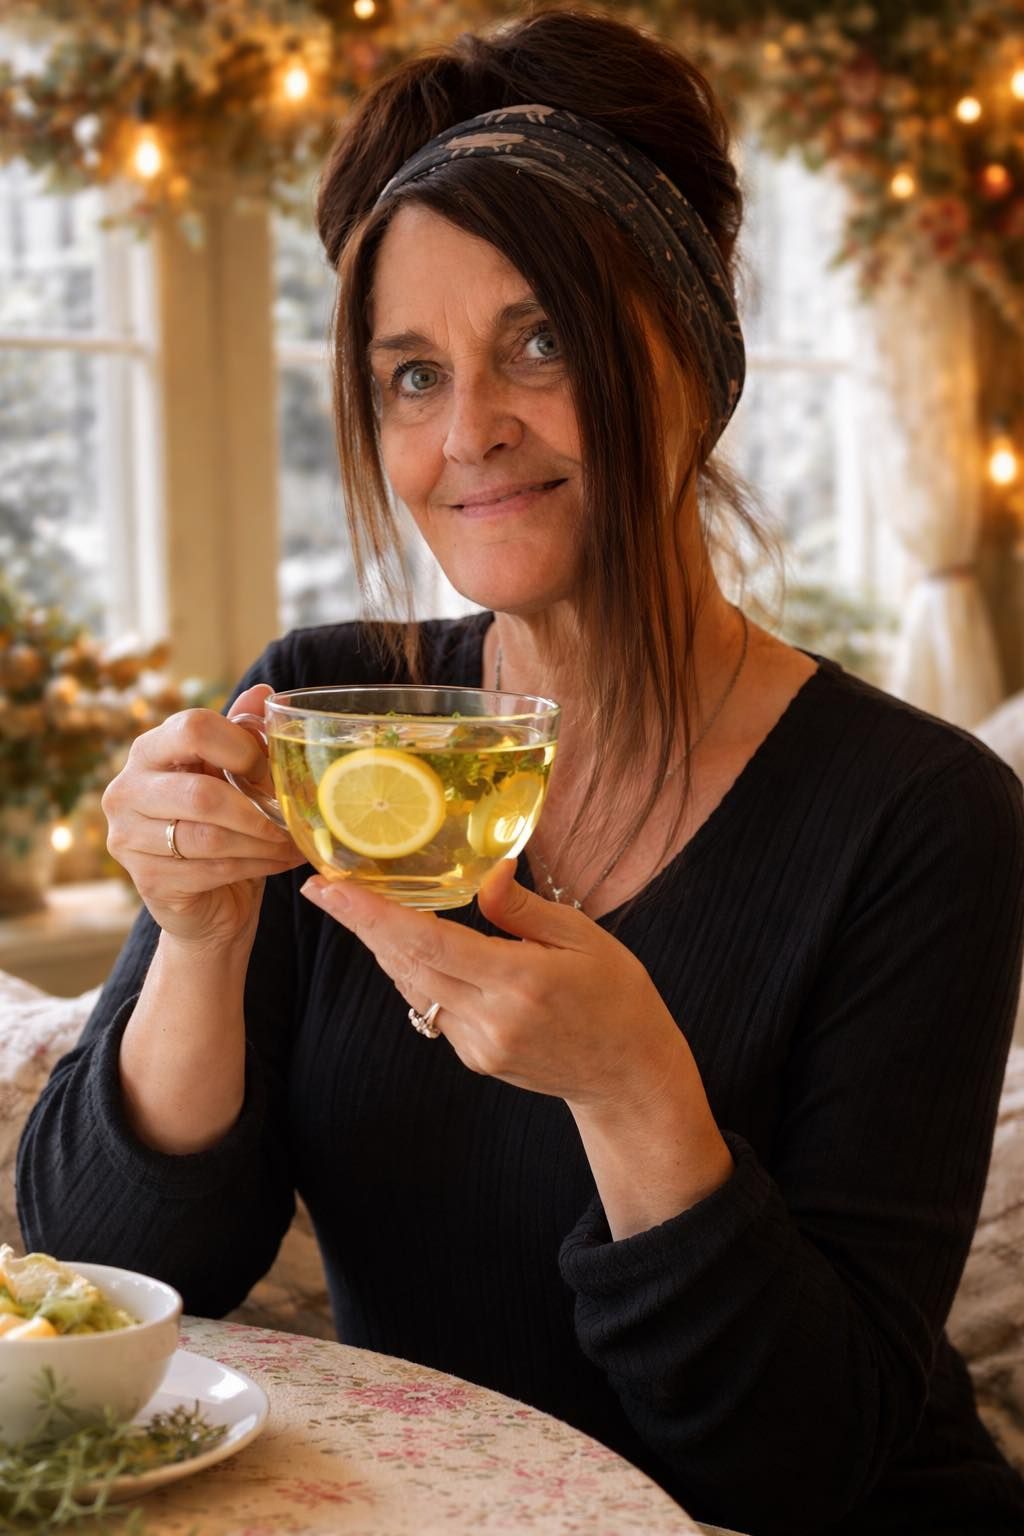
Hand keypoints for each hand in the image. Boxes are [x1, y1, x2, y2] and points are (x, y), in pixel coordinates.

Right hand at [102, 683, 306, 950]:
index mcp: (150, 751)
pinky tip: (281, 861)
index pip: (193, 728)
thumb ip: (243, 735)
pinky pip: (212, 870)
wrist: (208, 899)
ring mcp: (129, 838)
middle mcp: (127, 790)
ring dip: (263, 841)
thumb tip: (267, 693)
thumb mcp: (233, 776)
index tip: (273, 770)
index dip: (242, 747)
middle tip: (293, 816)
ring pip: (210, 837)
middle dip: (258, 808)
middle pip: (201, 793)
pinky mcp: (147, 880)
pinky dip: (257, 865)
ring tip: (295, 841)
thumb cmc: (223, 826)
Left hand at [299, 858, 686, 1111]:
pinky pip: (431, 1006)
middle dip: (360, 924)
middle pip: (405, 964)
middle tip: (322, 888)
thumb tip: (485, 873)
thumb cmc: (616, 996)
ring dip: (383, 946)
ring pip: (412, 986)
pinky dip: (416, 971)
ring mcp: (478, 1046)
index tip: (329, 890)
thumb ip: (523, 909)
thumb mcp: (584, 938)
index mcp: (519, 982)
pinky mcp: (474, 1058)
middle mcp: (490, 1019)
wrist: (628, 1075)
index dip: (372, 916)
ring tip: (355, 906)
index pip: (428, 944)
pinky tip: (411, 945)